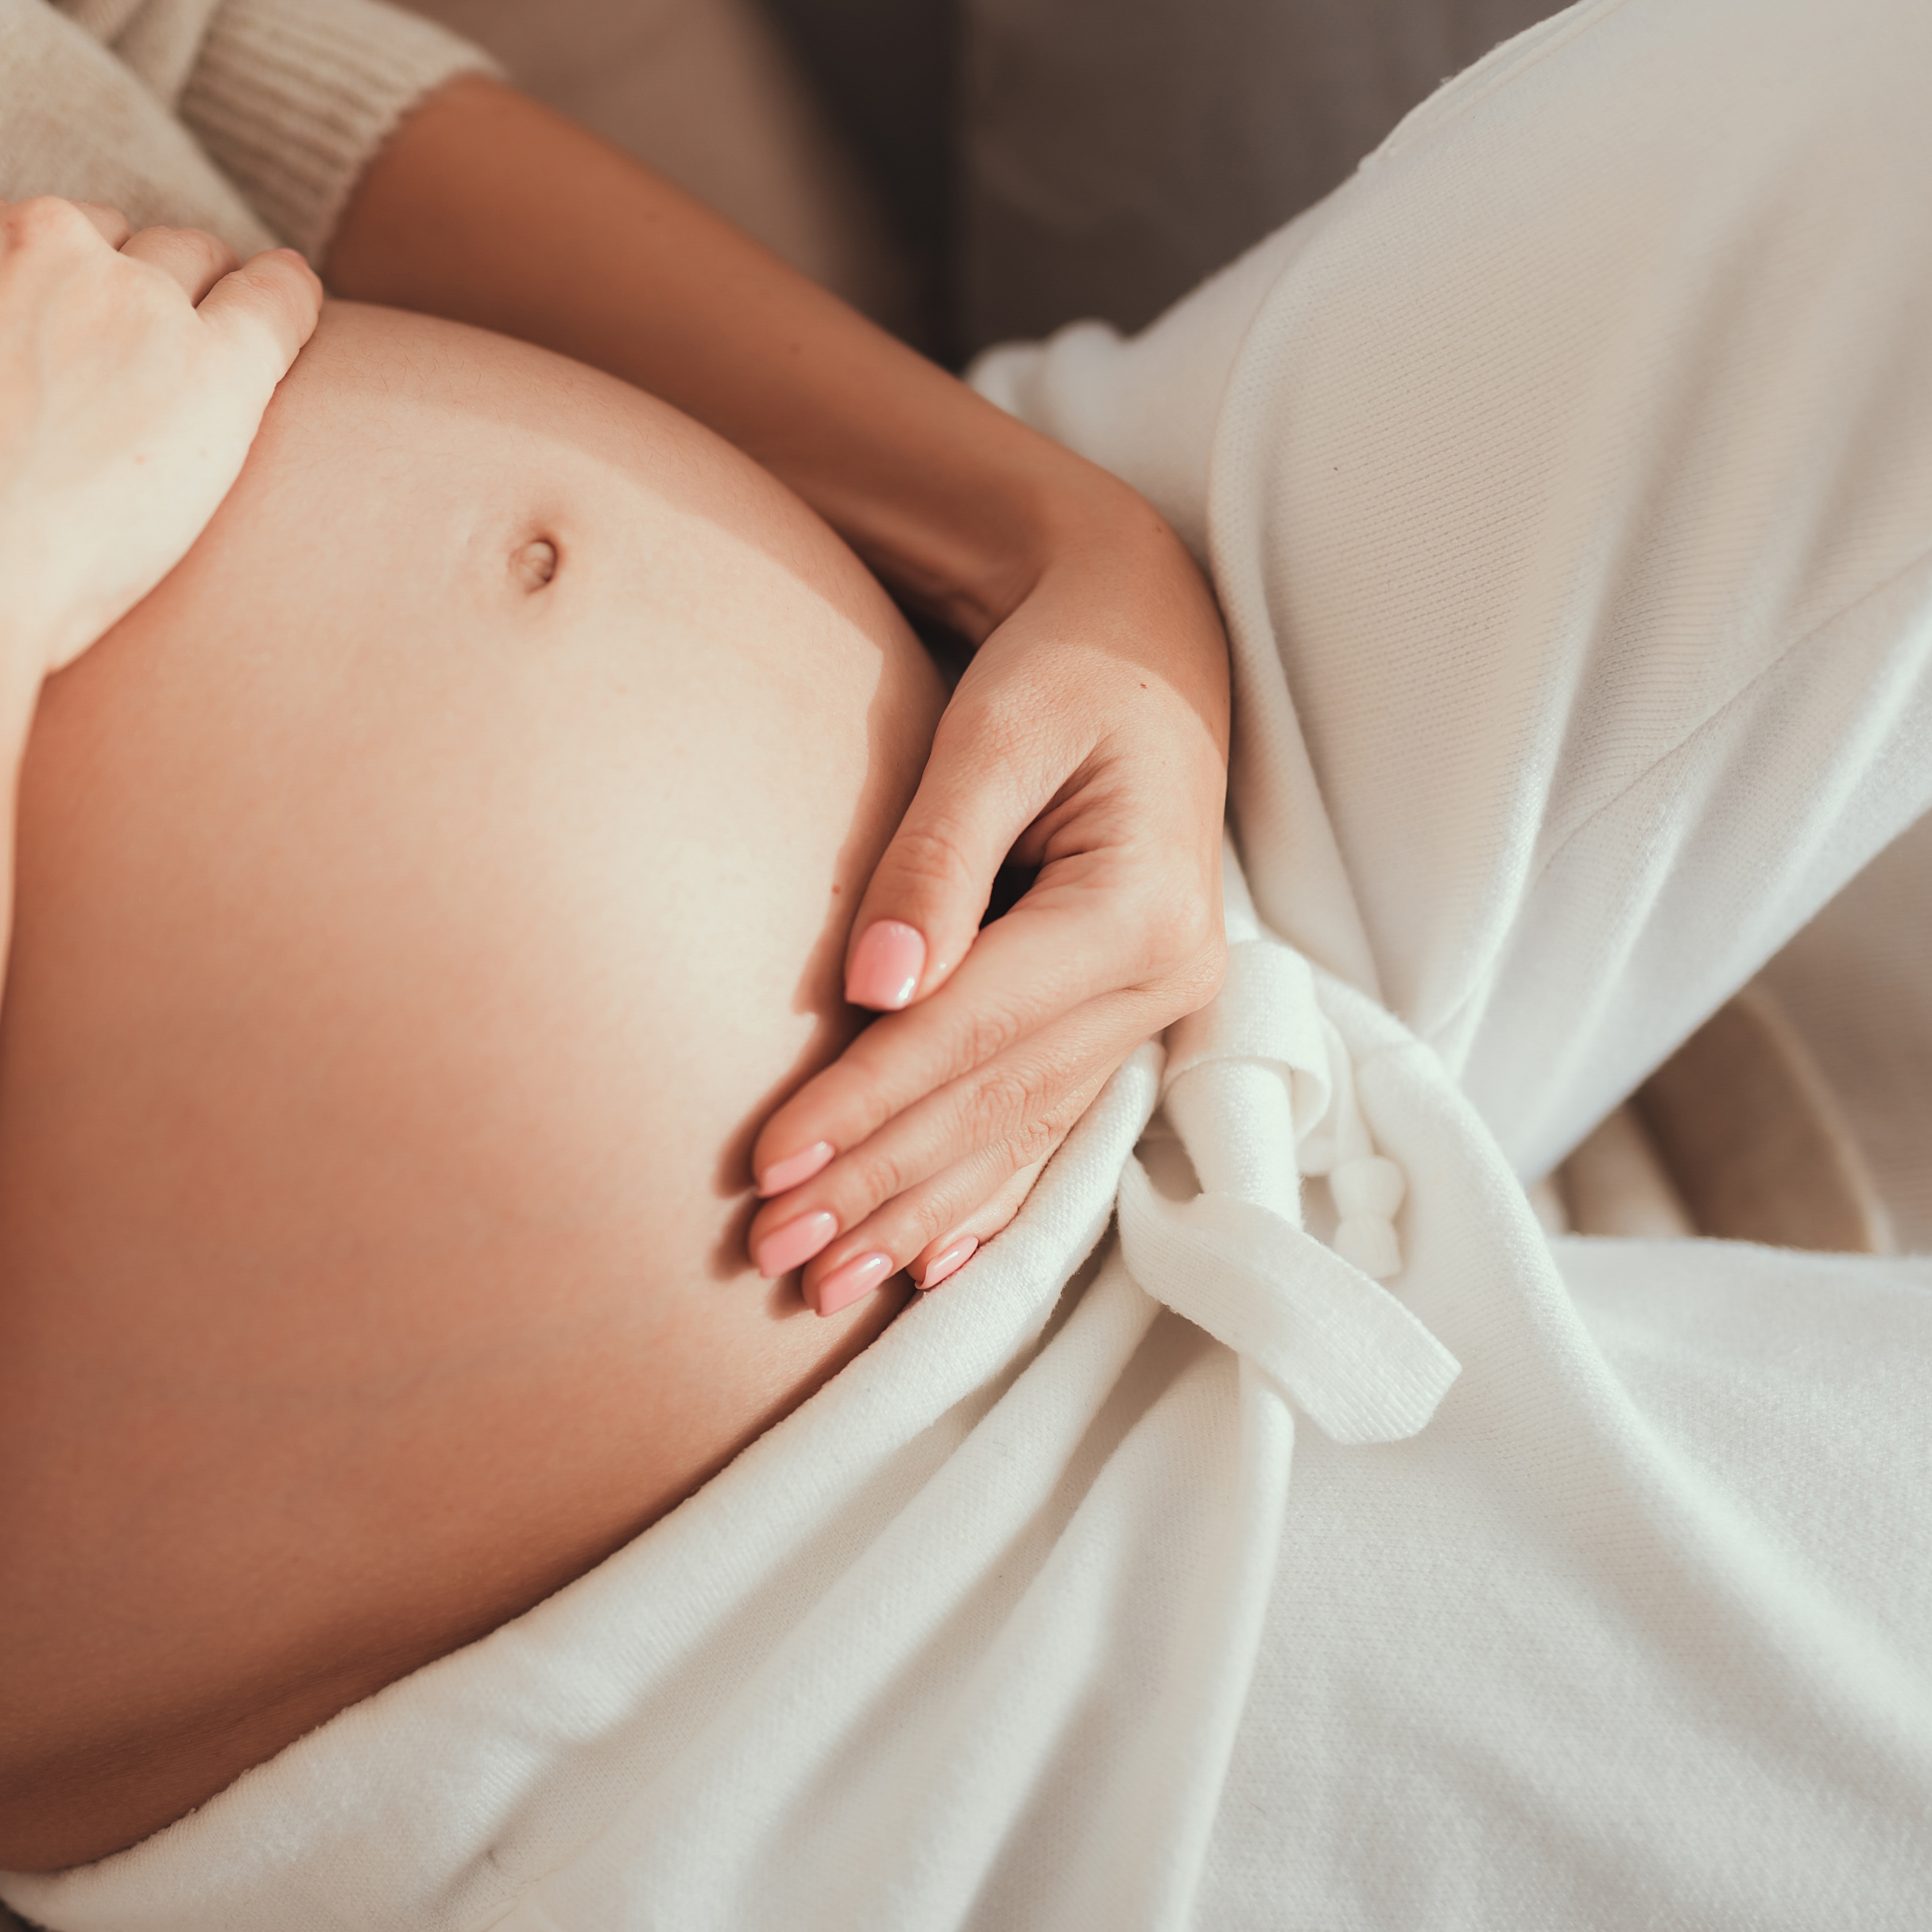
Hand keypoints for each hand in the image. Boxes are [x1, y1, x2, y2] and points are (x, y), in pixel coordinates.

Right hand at [0, 174, 322, 675]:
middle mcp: (37, 234)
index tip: (19, 345)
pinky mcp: (210, 370)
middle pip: (97, 238)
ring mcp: (130, 299)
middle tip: (93, 378)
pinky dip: (285, 297)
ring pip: (183, 261)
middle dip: (99, 293)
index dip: (19, 288)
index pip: (3, 223)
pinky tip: (284, 302)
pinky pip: (275, 300)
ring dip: (185, 300)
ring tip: (180, 366)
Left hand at [744, 486, 1230, 1313]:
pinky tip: (930, 1269)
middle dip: (874, 1186)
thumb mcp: (998, 730)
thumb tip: (875, 984)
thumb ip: (936, 854)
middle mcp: (1162, 980)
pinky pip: (1051, 1130)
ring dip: (918, 1217)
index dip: (864, 1105)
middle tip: (769, 1252)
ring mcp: (1155, 1011)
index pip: (969, 1034)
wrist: (1146, 644)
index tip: (768, 1164)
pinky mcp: (1128, 1019)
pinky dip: (985, 1202)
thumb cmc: (1062, 669)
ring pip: (1018, 1137)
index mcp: (1134, 912)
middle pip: (990, 1106)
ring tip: (822, 1287)